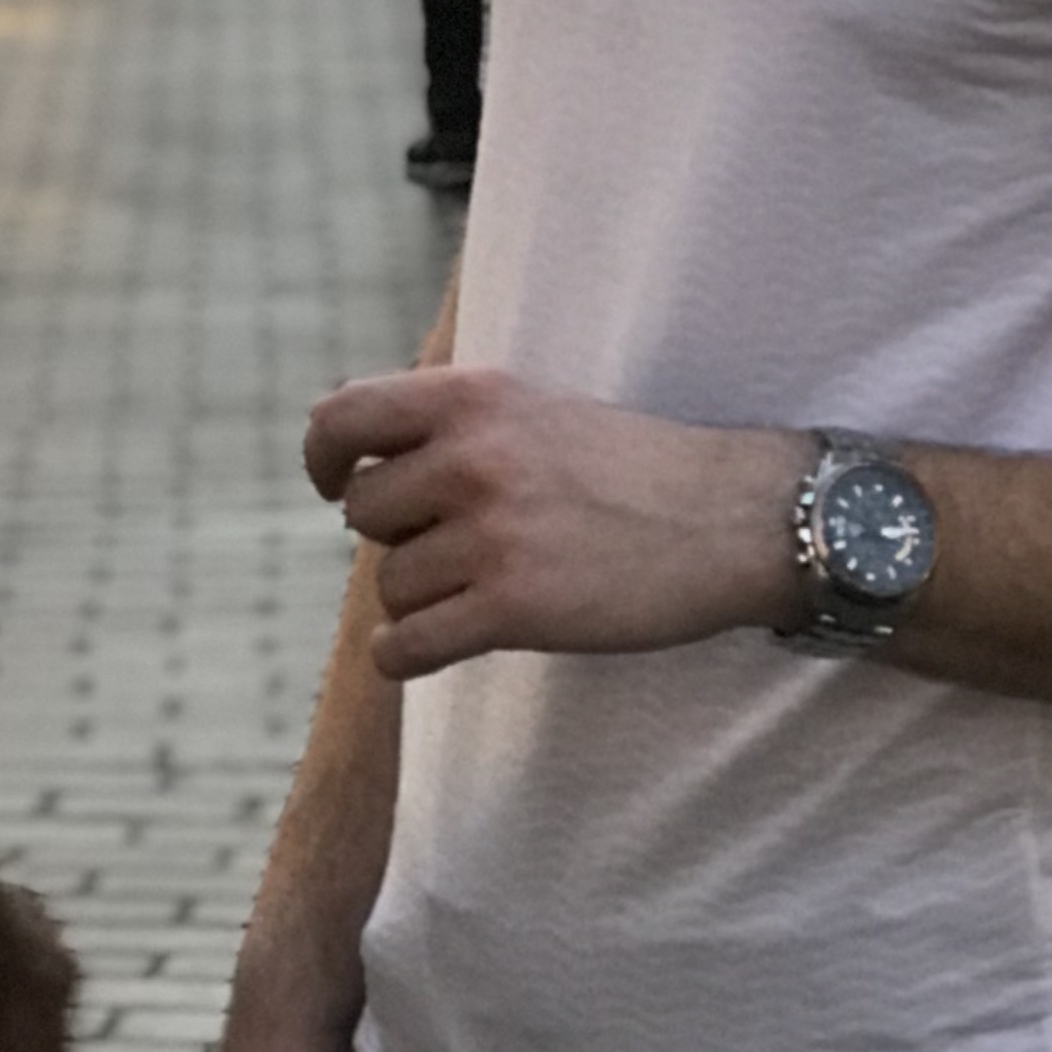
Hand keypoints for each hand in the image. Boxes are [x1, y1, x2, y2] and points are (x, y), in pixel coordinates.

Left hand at [304, 366, 804, 678]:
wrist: (728, 518)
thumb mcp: (531, 407)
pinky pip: (405, 646)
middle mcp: (472, 456)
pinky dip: (404, 655)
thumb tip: (348, 456)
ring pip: (388, 585)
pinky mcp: (514, 608)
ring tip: (480, 586)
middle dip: (397, 535)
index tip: (332, 484)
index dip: (323, 458)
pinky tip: (426, 647)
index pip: (340, 416)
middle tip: (455, 541)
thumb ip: (449, 422)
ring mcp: (492, 533)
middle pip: (363, 514)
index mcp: (473, 396)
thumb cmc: (629, 466)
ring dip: (420, 596)